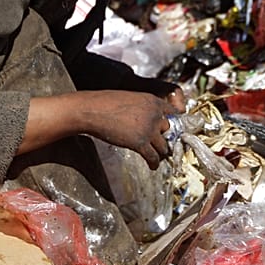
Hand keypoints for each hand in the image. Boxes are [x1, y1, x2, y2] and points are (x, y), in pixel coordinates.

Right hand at [25, 88, 186, 166]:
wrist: (91, 110)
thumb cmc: (105, 103)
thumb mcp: (130, 99)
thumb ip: (143, 108)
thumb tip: (146, 119)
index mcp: (153, 101)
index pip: (173, 114)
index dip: (172, 124)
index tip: (169, 132)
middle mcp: (155, 114)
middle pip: (170, 131)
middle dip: (166, 139)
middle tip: (162, 146)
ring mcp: (148, 129)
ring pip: (164, 146)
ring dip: (161, 153)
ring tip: (158, 157)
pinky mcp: (140, 143)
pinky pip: (153, 157)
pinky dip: (154, 163)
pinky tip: (152, 166)